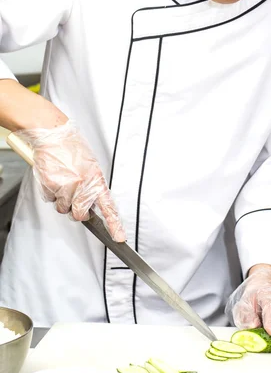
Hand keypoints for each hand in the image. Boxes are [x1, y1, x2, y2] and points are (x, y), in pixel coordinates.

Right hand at [15, 120, 125, 241]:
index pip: (108, 207)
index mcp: (96, 180)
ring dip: (61, 199)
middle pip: (80, 215)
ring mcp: (67, 187)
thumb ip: (92, 184)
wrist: (53, 134)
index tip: (119, 238)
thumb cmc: (72, 148)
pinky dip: (50, 191)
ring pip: (63, 208)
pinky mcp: (51, 186)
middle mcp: (83, 185)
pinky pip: (50, 199)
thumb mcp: (90, 165)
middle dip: (76, 210)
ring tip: (62, 179)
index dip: (114, 225)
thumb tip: (90, 201)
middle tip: (72, 195)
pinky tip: (53, 177)